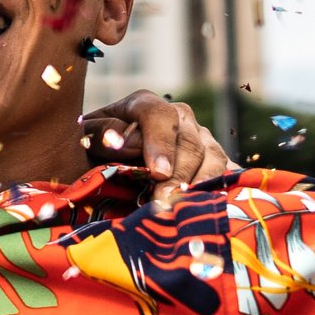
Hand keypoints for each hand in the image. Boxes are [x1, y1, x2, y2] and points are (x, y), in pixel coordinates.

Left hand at [80, 89, 234, 214]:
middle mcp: (179, 117)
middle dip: (178, 174)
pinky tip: (218, 206)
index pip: (159, 115)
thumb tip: (129, 141)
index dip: (160, 144)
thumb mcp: (85, 141)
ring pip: (213, 156)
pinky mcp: (215, 161)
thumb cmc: (92, 153)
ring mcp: (201, 138)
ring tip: (189, 208)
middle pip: (189, 141)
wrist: (107, 165)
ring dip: (202, 184)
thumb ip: (102, 135)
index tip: (158, 173)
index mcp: (144, 106)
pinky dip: (226, 189)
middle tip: (166, 203)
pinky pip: (229, 173)